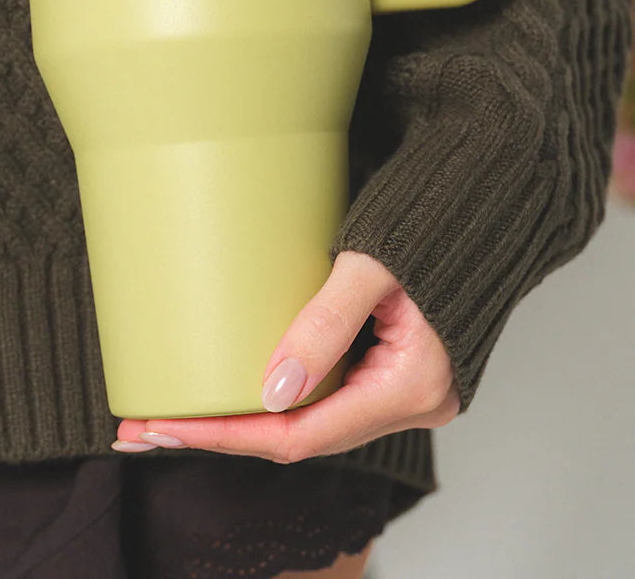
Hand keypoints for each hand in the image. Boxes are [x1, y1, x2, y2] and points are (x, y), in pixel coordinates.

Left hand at [112, 249, 460, 463]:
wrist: (486, 198)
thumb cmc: (435, 218)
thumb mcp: (373, 264)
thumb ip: (325, 323)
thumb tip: (271, 391)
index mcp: (413, 385)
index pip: (304, 436)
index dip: (230, 436)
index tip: (169, 427)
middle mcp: (413, 402)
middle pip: (302, 436)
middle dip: (223, 432)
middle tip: (148, 426)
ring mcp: (407, 389)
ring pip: (312, 420)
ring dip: (245, 418)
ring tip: (176, 413)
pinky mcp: (396, 368)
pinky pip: (328, 396)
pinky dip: (277, 397)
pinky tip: (233, 389)